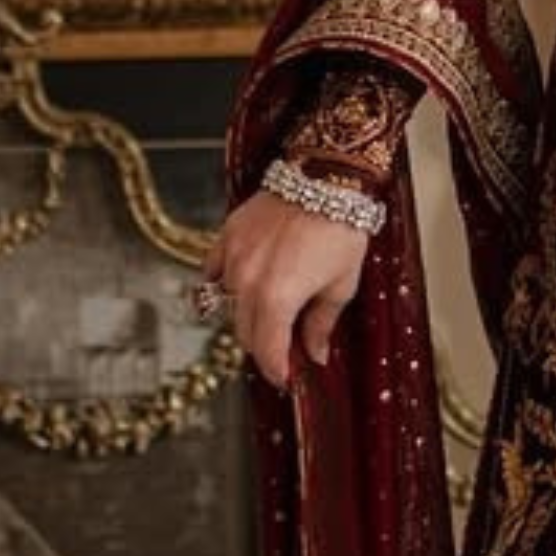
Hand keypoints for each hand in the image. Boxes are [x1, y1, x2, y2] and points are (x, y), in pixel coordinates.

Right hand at [213, 182, 373, 391]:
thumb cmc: (341, 230)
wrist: (327, 176)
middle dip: (264, 346)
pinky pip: (215, 272)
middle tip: (283, 348)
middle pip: (245, 332)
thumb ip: (320, 324)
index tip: (286, 380)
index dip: (276, 371)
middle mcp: (247, 281)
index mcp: (277, 298)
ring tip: (271, 311)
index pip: (267, 351)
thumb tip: (315, 355)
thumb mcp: (341, 285)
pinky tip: (240, 287)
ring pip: (229, 304)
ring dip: (247, 315)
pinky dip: (224, 285)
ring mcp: (232, 257)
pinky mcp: (226, 236)